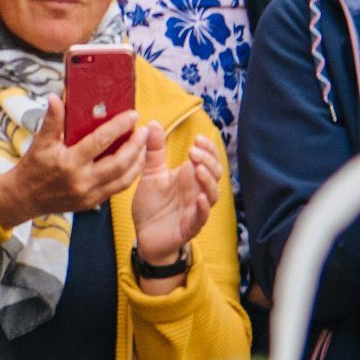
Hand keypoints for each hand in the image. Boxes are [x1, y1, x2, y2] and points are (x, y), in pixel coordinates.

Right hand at [0, 106, 149, 225]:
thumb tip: (56, 97)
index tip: (133, 115)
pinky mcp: (93, 202)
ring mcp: (89, 194)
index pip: (100, 141)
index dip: (119, 127)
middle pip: (120, 162)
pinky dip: (130, 174)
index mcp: (69, 162)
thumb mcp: (40, 142)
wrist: (23, 198)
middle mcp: (82, 180)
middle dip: (136, 145)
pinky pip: (118, 188)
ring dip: (138, 160)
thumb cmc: (33, 167)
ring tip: (144, 145)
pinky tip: (135, 161)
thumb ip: (52, 120)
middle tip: (145, 131)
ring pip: (125, 178)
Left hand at [130, 134, 220, 280]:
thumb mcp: (151, 174)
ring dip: (208, 181)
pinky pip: (201, 217)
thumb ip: (154, 151)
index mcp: (189, 178)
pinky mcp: (189, 227)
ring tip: (197, 169)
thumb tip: (153, 123)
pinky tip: (198, 198)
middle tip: (193, 152)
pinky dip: (203, 208)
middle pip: (215, 174)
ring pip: (212, 194)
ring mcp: (195, 209)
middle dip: (209, 161)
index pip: (209, 160)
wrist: (144, 236)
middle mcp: (197, 191)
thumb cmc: (152, 206)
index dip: (208, 149)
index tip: (198, 139)